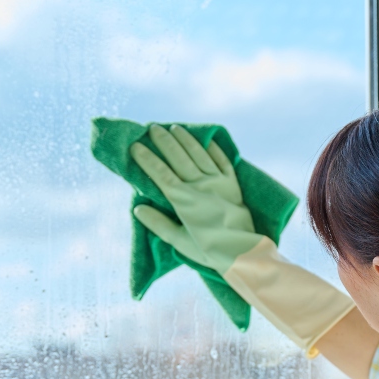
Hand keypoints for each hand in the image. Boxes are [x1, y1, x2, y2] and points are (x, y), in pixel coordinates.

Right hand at [130, 124, 263, 272]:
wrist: (243, 251)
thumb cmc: (208, 250)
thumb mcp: (179, 241)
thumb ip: (158, 223)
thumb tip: (139, 208)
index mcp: (183, 199)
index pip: (160, 173)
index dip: (147, 158)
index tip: (135, 146)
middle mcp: (199, 185)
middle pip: (178, 157)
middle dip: (164, 141)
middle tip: (153, 128)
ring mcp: (217, 181)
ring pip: (198, 154)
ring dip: (185, 139)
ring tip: (175, 128)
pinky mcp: (232, 183)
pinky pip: (222, 160)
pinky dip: (212, 148)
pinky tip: (206, 140)